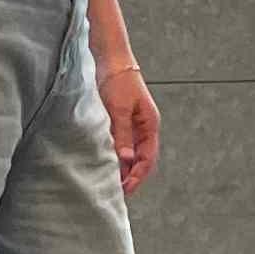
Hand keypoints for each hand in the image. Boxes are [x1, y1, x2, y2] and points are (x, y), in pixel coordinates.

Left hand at [99, 56, 160, 195]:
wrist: (111, 60)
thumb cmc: (118, 81)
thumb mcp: (119, 109)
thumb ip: (122, 135)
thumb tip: (125, 161)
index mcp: (150, 125)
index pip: (147, 159)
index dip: (137, 177)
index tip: (124, 190)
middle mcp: (143, 128)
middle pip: (141, 160)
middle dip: (130, 177)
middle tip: (115, 193)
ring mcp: (132, 126)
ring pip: (130, 154)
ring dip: (122, 168)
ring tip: (108, 182)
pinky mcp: (120, 122)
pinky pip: (121, 146)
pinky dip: (115, 157)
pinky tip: (104, 163)